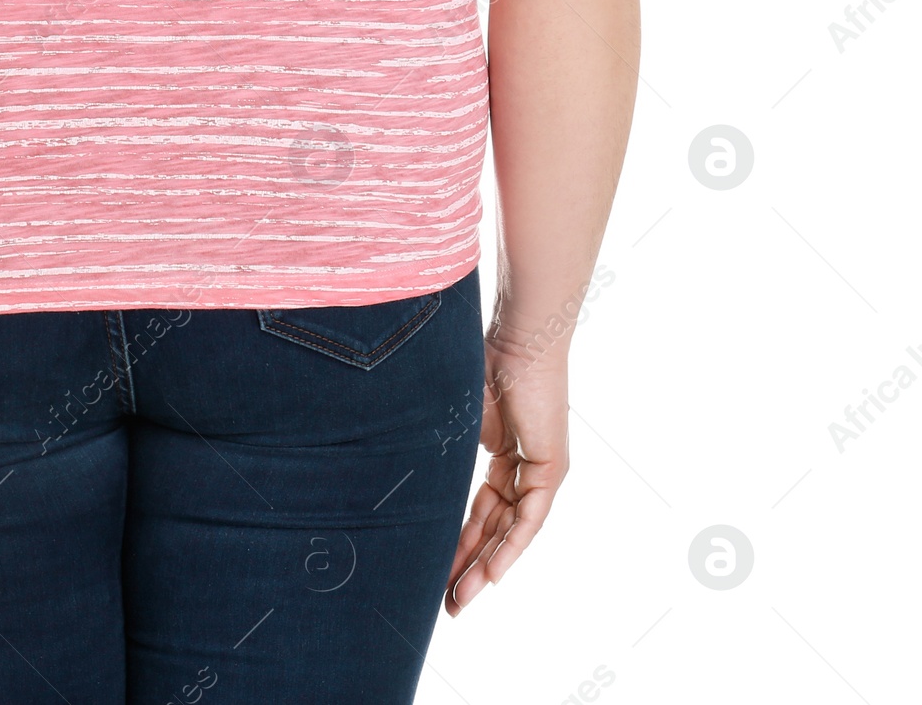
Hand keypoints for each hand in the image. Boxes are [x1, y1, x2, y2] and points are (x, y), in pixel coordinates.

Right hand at [444, 338, 568, 615]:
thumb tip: (388, 456)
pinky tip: (491, 574)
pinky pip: (528, 519)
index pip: (479, 508)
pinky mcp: (550, 469)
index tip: (435, 569)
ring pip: (509, 531)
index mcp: (500, 452)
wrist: (517, 337)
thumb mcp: (452, 414)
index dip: (458, 540)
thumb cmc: (479, 358)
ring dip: (485, 566)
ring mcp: (538, 470)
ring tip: (460, 599)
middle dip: (468, 565)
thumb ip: (438, 445)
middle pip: (492, 527)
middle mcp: (522, 467)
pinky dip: (510, 547)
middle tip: (446, 601)